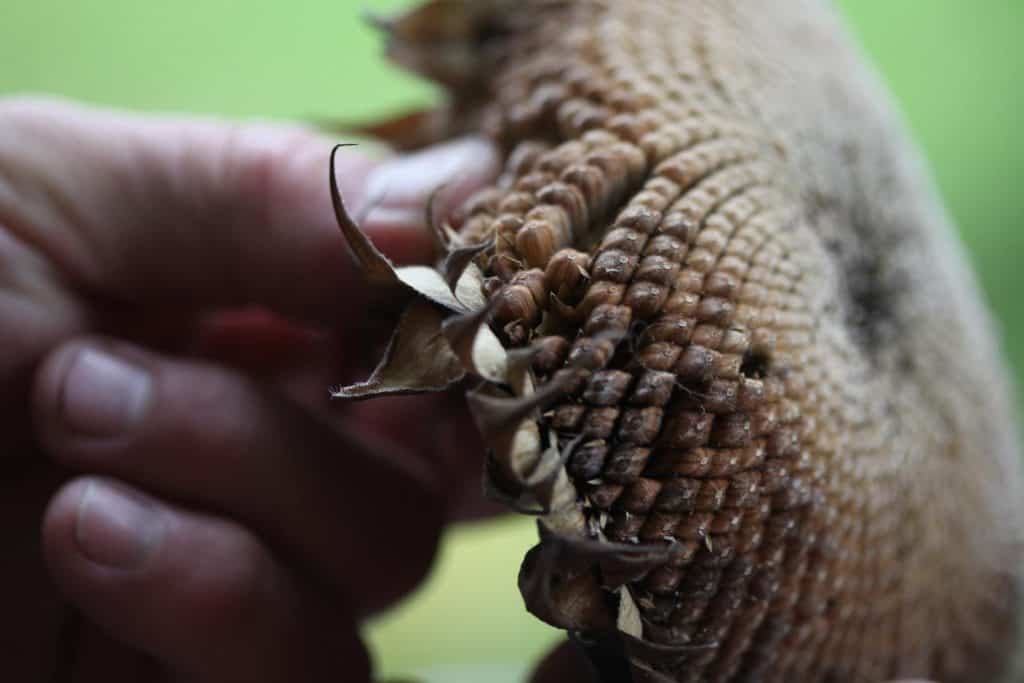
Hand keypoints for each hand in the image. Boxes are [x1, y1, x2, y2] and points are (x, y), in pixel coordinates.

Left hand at [1, 96, 498, 681]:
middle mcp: (270, 439)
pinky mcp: (198, 669)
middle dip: (301, 416)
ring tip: (74, 433)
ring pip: (384, 564)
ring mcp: (241, 562)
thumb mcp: (53, 191)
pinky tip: (89, 539)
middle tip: (116, 371)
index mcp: (255, 313)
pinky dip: (219, 598)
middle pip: (428, 460)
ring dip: (248, 492)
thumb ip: (269, 187)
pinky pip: (312, 668)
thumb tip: (477, 185)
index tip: (435, 294)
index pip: (433, 328)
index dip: (456, 318)